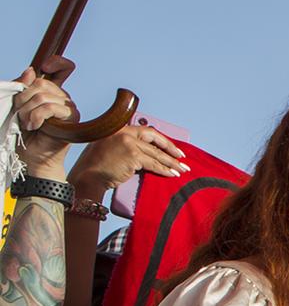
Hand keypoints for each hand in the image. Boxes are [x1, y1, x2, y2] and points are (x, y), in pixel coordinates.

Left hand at [11, 66, 76, 177]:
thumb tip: (31, 70)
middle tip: (20, 113)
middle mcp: (63, 98)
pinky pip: (49, 108)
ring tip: (26, 123)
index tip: (45, 66)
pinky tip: (33, 126)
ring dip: (26, 110)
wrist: (31, 158)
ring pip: (42, 96)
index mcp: (51, 92)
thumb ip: (22, 87)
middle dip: (23, 98)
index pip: (62, 69)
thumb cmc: (24, 135)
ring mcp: (69, 109)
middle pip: (41, 83)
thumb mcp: (17, 105)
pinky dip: (35, 116)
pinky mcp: (71, 120)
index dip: (56, 62)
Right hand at [70, 120, 187, 197]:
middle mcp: (124, 133)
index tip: (172, 148)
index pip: (146, 131)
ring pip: (156, 153)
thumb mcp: (110, 148)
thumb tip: (148, 152)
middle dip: (171, 148)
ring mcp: (129, 143)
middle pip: (154, 138)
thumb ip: (126, 145)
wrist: (88, 176)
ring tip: (182, 169)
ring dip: (171, 163)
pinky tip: (172, 175)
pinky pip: (154, 164)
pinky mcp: (133, 156)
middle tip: (182, 157)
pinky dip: (164, 170)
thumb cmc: (98, 166)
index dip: (161, 139)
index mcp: (119, 129)